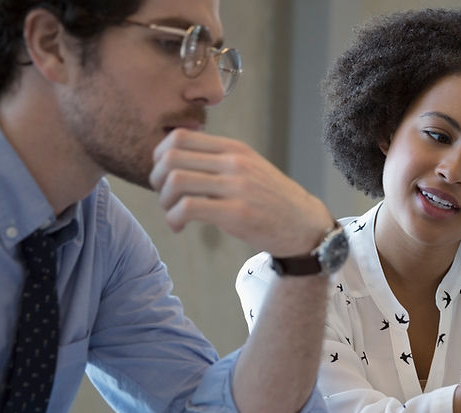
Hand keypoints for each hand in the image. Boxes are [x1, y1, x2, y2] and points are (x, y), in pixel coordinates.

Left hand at [149, 129, 333, 255]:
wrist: (305, 225)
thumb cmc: (273, 200)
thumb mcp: (251, 168)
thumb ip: (220, 160)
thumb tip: (178, 158)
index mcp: (234, 149)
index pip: (180, 137)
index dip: (159, 156)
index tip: (164, 175)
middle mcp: (234, 163)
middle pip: (171, 158)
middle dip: (156, 179)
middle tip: (163, 196)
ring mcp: (236, 187)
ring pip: (176, 182)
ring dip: (164, 201)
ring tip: (172, 213)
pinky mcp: (237, 214)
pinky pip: (188, 209)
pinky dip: (173, 219)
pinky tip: (179, 227)